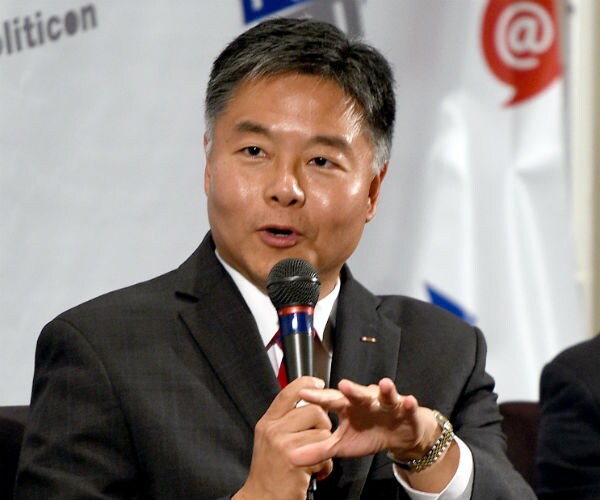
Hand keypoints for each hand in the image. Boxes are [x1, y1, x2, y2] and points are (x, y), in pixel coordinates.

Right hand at [234, 377, 332, 499]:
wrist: (262, 498)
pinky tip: (315, 471)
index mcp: (268, 422)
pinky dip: (325, 466)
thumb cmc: (270, 471)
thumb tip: (307, 401)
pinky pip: (324, 453)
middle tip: (317, 438)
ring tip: (315, 458)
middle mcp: (273, 430)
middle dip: (323, 424)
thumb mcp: (269, 439)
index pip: (287, 392)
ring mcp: (283, 445)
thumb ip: (284, 421)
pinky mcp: (295, 460)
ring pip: (323, 432)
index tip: (318, 383)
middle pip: (314, 410)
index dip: (306, 384)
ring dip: (325, 447)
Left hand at [293, 378, 438, 464]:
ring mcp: (385, 403)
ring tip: (384, 384)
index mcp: (347, 407)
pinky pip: (407, 406)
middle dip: (351, 389)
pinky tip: (408, 401)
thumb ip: (318, 450)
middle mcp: (365, 400)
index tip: (303, 394)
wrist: (397, 434)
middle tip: (342, 385)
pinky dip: (408, 404)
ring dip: (385, 390)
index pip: (330, 401)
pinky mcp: (405, 410)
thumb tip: (291, 457)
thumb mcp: (341, 445)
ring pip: (384, 395)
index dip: (318, 398)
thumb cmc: (367, 433)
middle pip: (356, 394)